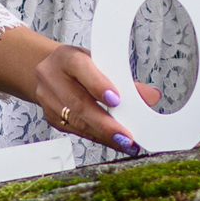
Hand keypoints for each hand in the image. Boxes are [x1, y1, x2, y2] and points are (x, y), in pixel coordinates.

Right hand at [24, 41, 158, 153]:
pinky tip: (114, 142)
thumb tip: (151, 96)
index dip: (98, 85)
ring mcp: (48, 100)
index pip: (80, 69)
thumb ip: (123, 78)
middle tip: (126, 135)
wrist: (50, 70)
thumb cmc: (79, 66)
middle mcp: (52, 78)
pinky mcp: (51, 118)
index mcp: (66, 57)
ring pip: (77, 121)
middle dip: (105, 123)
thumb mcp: (98, 62)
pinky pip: (76, 131)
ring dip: (104, 135)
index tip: (116, 100)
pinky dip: (98, 138)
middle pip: (78, 103)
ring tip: (125, 142)